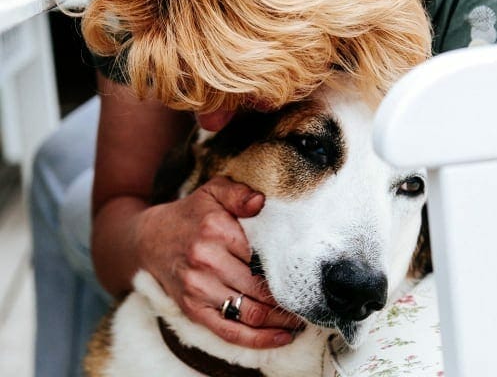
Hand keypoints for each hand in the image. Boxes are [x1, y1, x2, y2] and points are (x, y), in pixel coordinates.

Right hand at [135, 176, 302, 347]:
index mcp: (216, 230)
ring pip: (251, 313)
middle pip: (260, 288)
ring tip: (302, 318)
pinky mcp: (193, 310)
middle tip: (312, 300)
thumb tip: (261, 201)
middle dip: (290, 298)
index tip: (306, 274)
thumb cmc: (191, 215)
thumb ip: (239, 193)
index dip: (289, 268)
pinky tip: (281, 338)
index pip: (264, 256)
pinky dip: (258, 340)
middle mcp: (206, 261)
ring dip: (280, 321)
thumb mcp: (213, 191)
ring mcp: (198, 289)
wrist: (149, 240)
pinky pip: (229, 331)